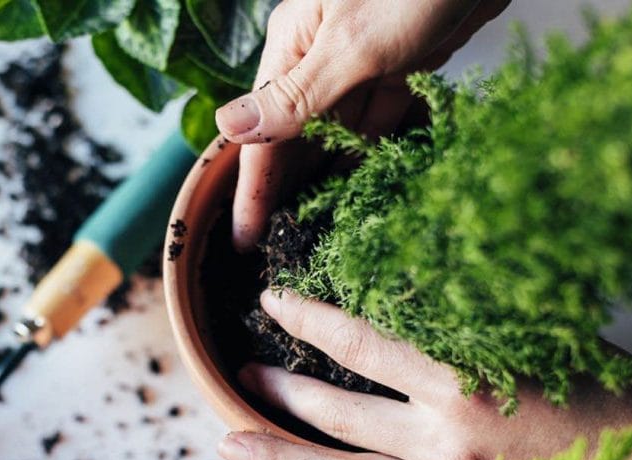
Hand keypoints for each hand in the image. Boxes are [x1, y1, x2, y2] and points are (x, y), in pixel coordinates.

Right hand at [215, 0, 510, 249]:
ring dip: (327, 172)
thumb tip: (231, 127)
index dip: (252, 187)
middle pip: (294, 134)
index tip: (244, 237)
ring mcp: (360, 59)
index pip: (262, 130)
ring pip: (336, 129)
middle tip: (280, 242)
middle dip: (286, 186)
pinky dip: (372, 147)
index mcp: (294, 44)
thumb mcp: (352, 44)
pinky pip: (378, 116)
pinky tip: (364, 180)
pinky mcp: (400, 61)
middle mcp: (319, 53)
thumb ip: (296, 95)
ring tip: (316, 225)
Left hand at [216, 290, 631, 459]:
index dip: (306, 319)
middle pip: (335, 416)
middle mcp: (445, 440)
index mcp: (461, 381)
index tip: (271, 301)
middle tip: (241, 375)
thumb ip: (465, 320)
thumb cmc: (601, 392)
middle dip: (278, 393)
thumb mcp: (533, 335)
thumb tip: (406, 286)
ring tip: (232, 444)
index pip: (359, 345)